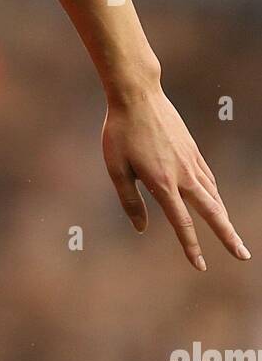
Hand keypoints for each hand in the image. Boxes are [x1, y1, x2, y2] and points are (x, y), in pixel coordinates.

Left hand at [102, 85, 249, 269]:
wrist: (137, 94)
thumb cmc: (121, 130)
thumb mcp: (116, 167)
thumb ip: (129, 200)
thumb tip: (140, 228)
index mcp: (163, 182)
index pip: (182, 223)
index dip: (191, 247)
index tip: (200, 266)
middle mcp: (183, 174)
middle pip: (212, 212)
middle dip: (228, 236)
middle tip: (243, 255)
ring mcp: (191, 160)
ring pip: (213, 194)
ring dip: (224, 216)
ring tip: (230, 234)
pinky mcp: (192, 148)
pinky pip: (208, 177)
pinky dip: (214, 193)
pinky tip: (214, 199)